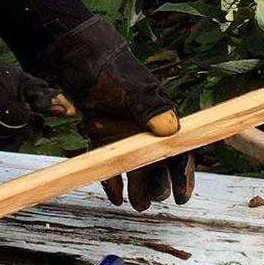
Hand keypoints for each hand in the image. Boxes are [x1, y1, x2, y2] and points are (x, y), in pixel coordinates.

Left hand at [37, 17, 195, 210]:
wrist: (81, 60)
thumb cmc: (113, 70)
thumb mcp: (134, 88)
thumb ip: (151, 106)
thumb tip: (171, 129)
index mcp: (161, 119)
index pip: (178, 152)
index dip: (182, 175)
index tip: (181, 196)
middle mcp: (145, 131)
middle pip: (158, 166)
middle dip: (158, 185)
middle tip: (152, 199)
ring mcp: (124, 136)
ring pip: (136, 169)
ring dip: (138, 189)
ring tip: (136, 204)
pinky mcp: (104, 138)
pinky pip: (111, 165)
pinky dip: (113, 183)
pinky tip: (115, 197)